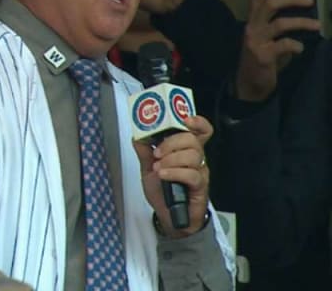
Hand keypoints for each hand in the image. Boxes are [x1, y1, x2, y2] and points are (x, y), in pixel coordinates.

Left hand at [133, 115, 212, 236]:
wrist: (168, 216)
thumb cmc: (162, 190)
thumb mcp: (148, 168)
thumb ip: (144, 151)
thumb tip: (137, 135)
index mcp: (185, 149)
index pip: (200, 130)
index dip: (197, 121)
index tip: (184, 119)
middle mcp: (196, 158)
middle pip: (192, 139)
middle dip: (171, 143)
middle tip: (157, 154)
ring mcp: (200, 171)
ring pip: (193, 155)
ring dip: (171, 159)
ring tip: (158, 168)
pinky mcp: (200, 187)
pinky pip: (192, 174)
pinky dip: (174, 172)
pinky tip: (163, 175)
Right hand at [235, 0, 321, 101]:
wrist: (249, 85)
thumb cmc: (261, 59)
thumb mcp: (265, 39)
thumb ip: (276, 26)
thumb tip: (301, 13)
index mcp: (252, 21)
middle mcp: (252, 27)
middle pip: (270, 4)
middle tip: (310, 1)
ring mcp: (256, 41)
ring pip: (281, 24)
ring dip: (302, 22)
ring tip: (317, 25)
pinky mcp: (263, 56)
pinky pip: (284, 45)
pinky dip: (296, 45)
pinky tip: (300, 48)